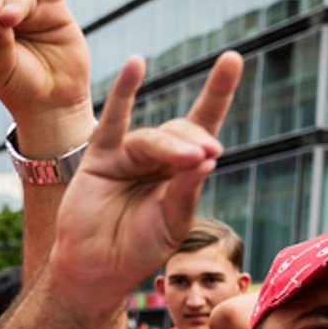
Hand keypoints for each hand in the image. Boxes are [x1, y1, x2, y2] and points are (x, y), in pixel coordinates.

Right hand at [50, 53, 239, 305]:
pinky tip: (136, 65)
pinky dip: (124, 92)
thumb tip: (207, 156)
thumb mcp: (172, 222)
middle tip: (203, 156)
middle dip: (194, 141)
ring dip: (171, 145)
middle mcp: (157, 158)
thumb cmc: (138, 249)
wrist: (96, 269)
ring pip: (153, 138)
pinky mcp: (99, 158)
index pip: (205, 126)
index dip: (217, 94)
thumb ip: (186, 190)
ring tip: (189, 158)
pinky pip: (113, 121)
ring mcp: (128, 155)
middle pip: (182, 133)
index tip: (231, 59)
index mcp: (181, 171)